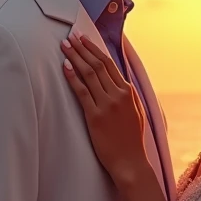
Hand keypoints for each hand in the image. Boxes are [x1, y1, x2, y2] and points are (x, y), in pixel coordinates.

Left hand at [62, 33, 148, 183]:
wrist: (130, 162)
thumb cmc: (131, 140)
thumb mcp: (136, 112)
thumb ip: (127, 96)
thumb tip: (119, 82)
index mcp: (128, 92)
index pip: (109, 64)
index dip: (94, 49)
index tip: (83, 39)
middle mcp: (118, 94)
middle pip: (97, 65)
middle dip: (82, 49)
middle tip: (70, 37)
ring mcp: (107, 105)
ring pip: (89, 74)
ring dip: (75, 58)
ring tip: (64, 47)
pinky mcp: (95, 116)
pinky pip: (82, 92)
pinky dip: (73, 77)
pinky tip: (65, 67)